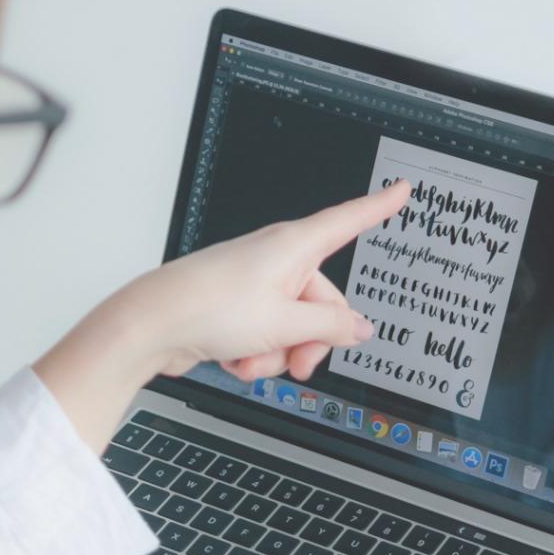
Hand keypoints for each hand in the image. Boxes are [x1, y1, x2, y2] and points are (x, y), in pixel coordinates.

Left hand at [34, 180, 409, 450]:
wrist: (152, 326)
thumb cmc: (208, 308)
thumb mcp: (285, 323)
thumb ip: (330, 326)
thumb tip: (359, 328)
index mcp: (294, 247)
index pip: (349, 220)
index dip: (379, 207)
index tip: (401, 191)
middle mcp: (277, 261)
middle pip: (323, 303)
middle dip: (312, 340)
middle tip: (299, 363)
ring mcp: (257, 285)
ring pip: (294, 327)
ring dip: (278, 355)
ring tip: (252, 360)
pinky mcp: (238, 308)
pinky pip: (267, 337)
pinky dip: (256, 356)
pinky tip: (235, 360)